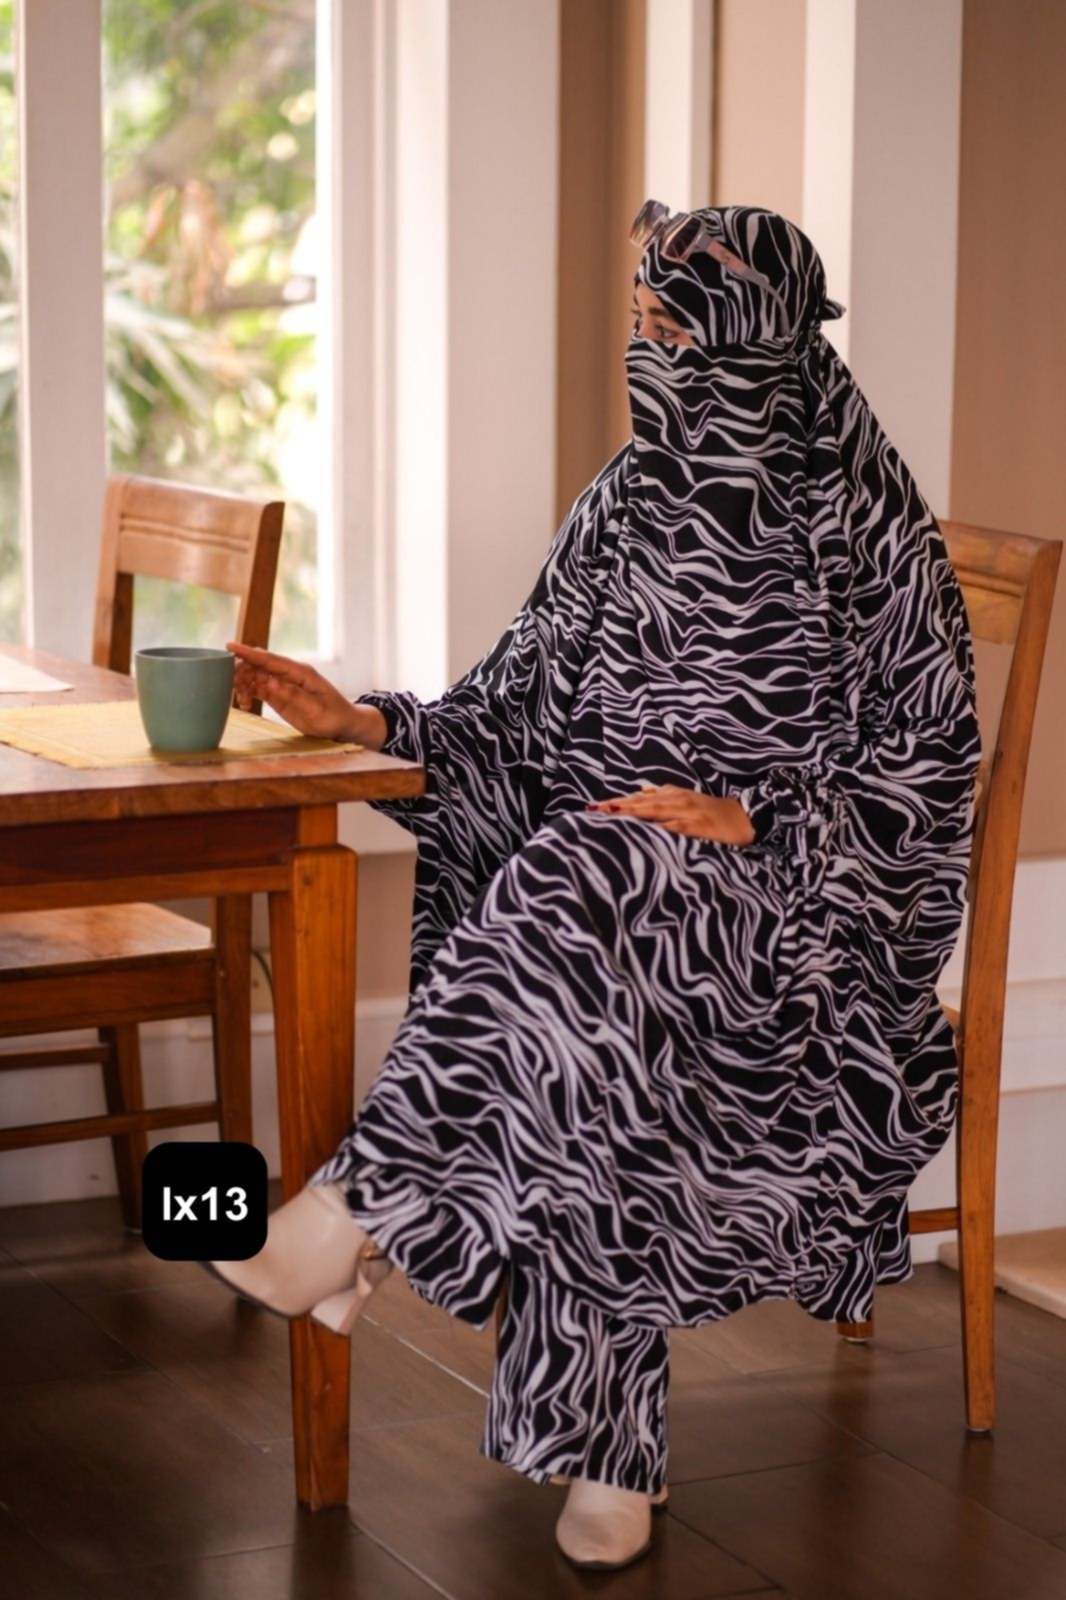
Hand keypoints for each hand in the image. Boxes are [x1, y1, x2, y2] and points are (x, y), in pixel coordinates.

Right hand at [226, 642, 386, 747]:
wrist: (344, 724)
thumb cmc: (335, 716)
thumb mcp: (317, 711)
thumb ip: (294, 697)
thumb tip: (271, 683)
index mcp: (301, 672)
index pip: (271, 660)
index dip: (249, 653)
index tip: (230, 646)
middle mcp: (290, 675)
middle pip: (259, 665)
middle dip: (242, 670)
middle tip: (233, 685)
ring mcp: (283, 684)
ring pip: (255, 677)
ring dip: (243, 685)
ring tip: (241, 701)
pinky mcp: (279, 695)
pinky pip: (258, 690)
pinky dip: (248, 694)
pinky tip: (245, 705)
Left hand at [586, 784, 755, 844]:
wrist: (746, 817)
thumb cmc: (712, 811)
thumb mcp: (686, 798)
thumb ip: (662, 794)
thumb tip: (640, 788)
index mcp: (672, 795)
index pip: (638, 798)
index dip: (616, 802)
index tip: (593, 807)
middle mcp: (677, 800)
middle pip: (641, 803)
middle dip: (617, 807)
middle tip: (593, 811)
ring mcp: (688, 813)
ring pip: (655, 812)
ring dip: (632, 813)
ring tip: (611, 816)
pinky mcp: (699, 827)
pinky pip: (676, 829)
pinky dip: (660, 830)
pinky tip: (646, 834)